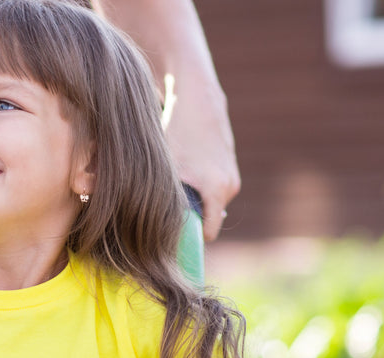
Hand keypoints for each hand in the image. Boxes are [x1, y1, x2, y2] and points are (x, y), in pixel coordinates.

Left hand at [164, 90, 240, 241]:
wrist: (196, 94)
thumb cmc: (175, 129)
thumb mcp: (165, 167)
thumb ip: (164, 199)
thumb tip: (151, 226)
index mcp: (216, 190)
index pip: (208, 232)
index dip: (190, 237)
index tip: (172, 237)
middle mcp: (230, 186)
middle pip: (207, 216)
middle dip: (189, 214)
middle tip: (165, 201)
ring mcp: (232, 174)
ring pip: (208, 199)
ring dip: (192, 196)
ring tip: (174, 179)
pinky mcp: (229, 163)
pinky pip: (212, 185)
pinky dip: (198, 182)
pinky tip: (184, 166)